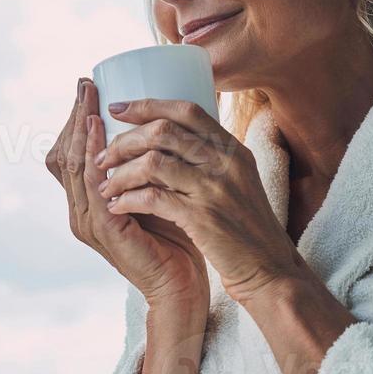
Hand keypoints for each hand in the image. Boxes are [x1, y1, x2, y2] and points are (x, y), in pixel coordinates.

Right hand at [46, 79, 209, 309]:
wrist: (184, 285)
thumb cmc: (178, 237)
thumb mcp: (158, 190)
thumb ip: (151, 164)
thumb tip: (167, 118)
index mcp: (91, 203)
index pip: (72, 154)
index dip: (76, 120)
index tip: (89, 86)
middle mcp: (82, 211)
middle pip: (64, 154)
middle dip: (74, 116)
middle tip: (85, 84)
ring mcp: (88, 221)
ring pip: (73, 165)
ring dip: (80, 128)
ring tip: (89, 98)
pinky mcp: (103, 229)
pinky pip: (92, 184)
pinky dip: (93, 154)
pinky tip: (98, 131)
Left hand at [94, 98, 305, 305]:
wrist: (269, 268)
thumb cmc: (247, 228)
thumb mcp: (240, 181)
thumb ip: (213, 157)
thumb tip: (172, 135)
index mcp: (234, 149)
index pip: (187, 111)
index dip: (147, 105)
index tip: (117, 109)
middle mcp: (226, 163)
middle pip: (163, 131)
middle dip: (124, 141)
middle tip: (103, 155)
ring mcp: (214, 189)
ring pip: (152, 162)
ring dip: (120, 173)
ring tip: (105, 185)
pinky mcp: (201, 218)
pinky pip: (152, 197)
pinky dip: (127, 199)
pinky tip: (117, 206)